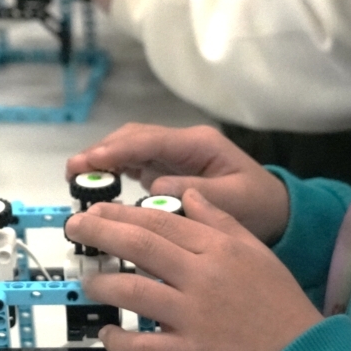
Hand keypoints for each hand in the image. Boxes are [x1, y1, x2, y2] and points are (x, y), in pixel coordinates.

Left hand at [66, 193, 322, 350]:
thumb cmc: (279, 303)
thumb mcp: (256, 251)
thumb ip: (221, 221)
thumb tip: (188, 196)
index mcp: (219, 248)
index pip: (161, 221)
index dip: (123, 213)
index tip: (97, 210)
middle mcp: (202, 276)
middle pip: (141, 245)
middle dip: (101, 233)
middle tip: (75, 228)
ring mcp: (193, 316)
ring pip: (135, 291)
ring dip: (104, 283)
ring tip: (89, 281)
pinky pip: (143, 346)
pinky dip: (119, 340)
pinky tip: (108, 333)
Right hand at [69, 123, 289, 243]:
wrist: (277, 212)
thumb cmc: (257, 206)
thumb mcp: (232, 201)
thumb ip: (194, 192)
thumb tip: (154, 188)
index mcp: (198, 144)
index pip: (149, 141)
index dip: (116, 151)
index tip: (88, 162)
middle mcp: (183, 143)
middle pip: (134, 138)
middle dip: (102, 151)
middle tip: (73, 171)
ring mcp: (175, 154)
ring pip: (131, 148)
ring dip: (103, 159)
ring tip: (76, 177)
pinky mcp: (169, 168)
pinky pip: (135, 163)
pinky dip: (114, 170)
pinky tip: (97, 183)